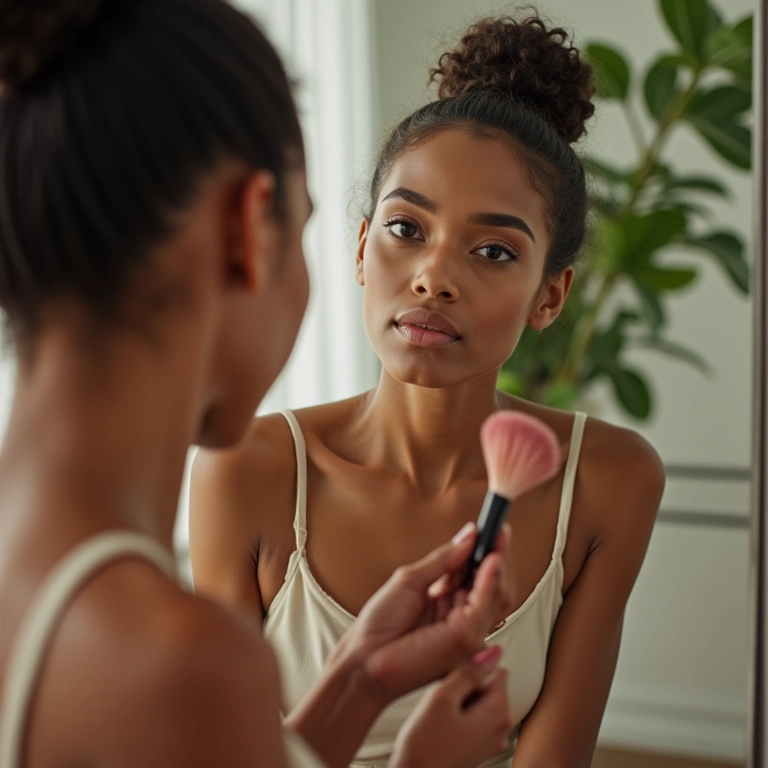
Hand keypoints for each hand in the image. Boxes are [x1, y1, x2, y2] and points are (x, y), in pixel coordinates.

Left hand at [334, 522, 510, 703]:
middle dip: (497, 554)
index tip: (493, 527)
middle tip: (498, 528)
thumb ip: (443, 560)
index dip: (487, 551)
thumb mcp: (411, 579)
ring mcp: (468, 630)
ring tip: (495, 537)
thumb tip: (469, 535)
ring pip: (497, 594)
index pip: (478, 574)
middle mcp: (462, 617)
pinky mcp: (466, 639)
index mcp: (448, 602)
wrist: (364, 658)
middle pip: (493, 584)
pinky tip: (491, 559)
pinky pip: (485, 606)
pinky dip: (491, 580)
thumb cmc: (380, 625)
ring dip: (498, 562)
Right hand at [390, 645, 512, 767]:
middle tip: (443, 697)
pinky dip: (456, 714)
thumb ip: (468, 671)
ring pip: (476, 701)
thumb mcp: (442, 698)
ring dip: (459, 699)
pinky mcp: (475, 747)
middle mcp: (500, 729)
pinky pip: (470, 717)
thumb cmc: (424, 749)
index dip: (471, 667)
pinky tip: (438, 723)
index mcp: (498, 714)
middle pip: (487, 686)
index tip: (453, 678)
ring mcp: (488, 740)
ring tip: (439, 711)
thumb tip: (491, 652)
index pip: (496, 669)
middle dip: (465, 684)